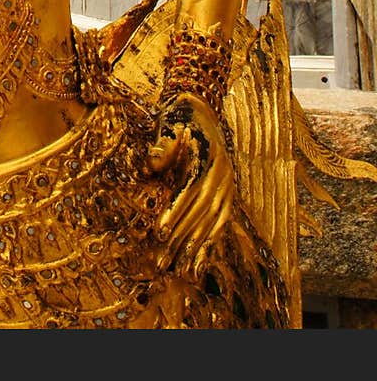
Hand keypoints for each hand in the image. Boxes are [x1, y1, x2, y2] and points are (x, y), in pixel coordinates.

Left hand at [146, 93, 234, 273]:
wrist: (203, 108)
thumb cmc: (179, 116)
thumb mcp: (169, 122)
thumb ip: (162, 143)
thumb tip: (151, 163)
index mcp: (207, 156)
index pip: (189, 189)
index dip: (176, 212)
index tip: (159, 233)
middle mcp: (222, 174)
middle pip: (200, 212)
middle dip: (181, 238)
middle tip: (161, 261)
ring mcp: (228, 186)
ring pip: (212, 223)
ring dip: (195, 249)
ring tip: (179, 272)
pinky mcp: (228, 196)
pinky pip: (220, 224)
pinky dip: (210, 245)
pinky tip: (198, 265)